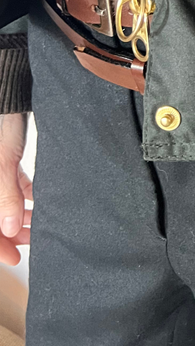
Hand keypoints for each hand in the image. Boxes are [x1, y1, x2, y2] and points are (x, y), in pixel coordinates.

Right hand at [0, 113, 32, 264]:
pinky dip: (23, 193)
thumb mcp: (2, 161)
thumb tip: (10, 229)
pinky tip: (37, 199)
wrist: (9, 88)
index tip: (14, 257)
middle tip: (34, 239)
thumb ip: (6, 195)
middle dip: (12, 230)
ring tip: (40, 220)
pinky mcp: (4, 157)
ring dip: (20, 213)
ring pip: (3, 201)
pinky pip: (10, 182)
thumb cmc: (2, 120)